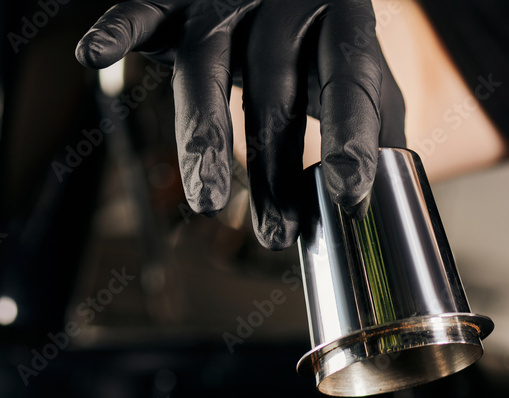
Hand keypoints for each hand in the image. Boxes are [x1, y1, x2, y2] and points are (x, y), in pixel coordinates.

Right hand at [76, 0, 405, 248]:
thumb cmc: (330, 45)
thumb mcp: (370, 82)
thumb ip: (376, 134)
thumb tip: (382, 213)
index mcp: (344, 20)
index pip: (350, 79)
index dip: (349, 138)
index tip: (347, 197)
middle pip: (273, 86)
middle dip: (273, 167)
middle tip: (275, 234)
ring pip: (207, 64)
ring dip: (204, 136)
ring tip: (208, 203)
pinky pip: (146, 7)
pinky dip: (121, 29)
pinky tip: (95, 55)